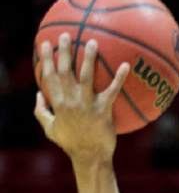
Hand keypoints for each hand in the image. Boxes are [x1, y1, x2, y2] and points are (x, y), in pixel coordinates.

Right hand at [34, 33, 129, 165]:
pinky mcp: (104, 110)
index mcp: (59, 103)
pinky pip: (112, 91)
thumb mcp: (51, 129)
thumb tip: (38, 95)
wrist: (90, 157)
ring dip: (89, 58)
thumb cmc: (71, 144)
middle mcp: (71, 100)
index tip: (44, 43)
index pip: (49, 76)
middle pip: (66, 70)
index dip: (45, 59)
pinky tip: (126, 65)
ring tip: (93, 42)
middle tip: (66, 35)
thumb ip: (42, 111)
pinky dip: (119, 78)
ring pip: (87, 76)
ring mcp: (87, 105)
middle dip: (64, 51)